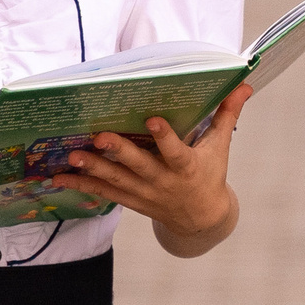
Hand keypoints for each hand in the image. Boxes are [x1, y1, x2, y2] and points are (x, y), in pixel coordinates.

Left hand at [46, 84, 251, 251]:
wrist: (201, 219)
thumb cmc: (210, 174)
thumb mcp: (221, 146)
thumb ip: (227, 114)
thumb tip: (244, 84)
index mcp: (187, 166)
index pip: (176, 151)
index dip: (165, 137)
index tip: (152, 119)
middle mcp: (163, 182)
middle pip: (139, 166)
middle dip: (119, 152)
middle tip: (99, 136)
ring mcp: (144, 193)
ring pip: (116, 180)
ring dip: (92, 168)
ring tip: (72, 155)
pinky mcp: (130, 200)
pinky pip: (104, 193)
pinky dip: (81, 184)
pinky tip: (59, 176)